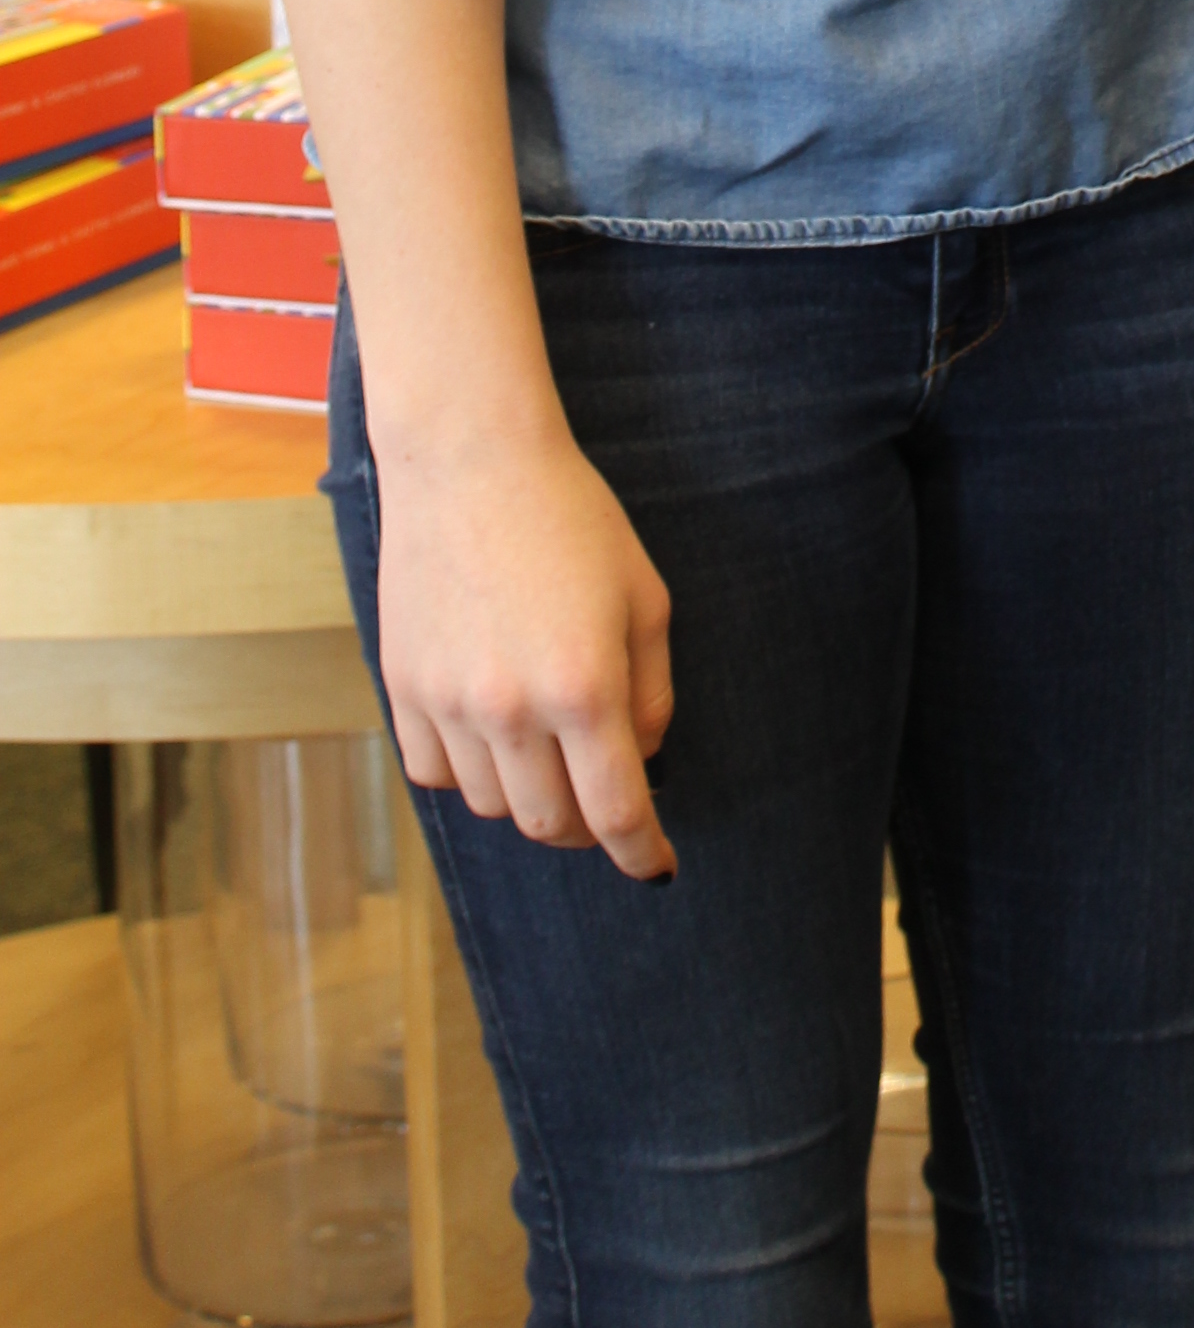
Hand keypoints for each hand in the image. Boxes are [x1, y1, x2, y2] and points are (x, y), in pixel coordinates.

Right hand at [374, 421, 676, 879]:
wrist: (471, 461)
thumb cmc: (573, 519)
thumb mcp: (644, 597)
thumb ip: (652, 691)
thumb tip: (642, 760)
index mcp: (584, 687)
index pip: (616, 812)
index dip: (643, 852)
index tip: (657, 865)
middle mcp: (511, 709)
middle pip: (551, 823)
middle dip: (587, 827)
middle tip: (604, 797)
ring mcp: (447, 703)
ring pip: (492, 805)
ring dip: (529, 795)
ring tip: (548, 746)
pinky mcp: (401, 688)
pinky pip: (435, 773)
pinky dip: (469, 771)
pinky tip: (492, 731)